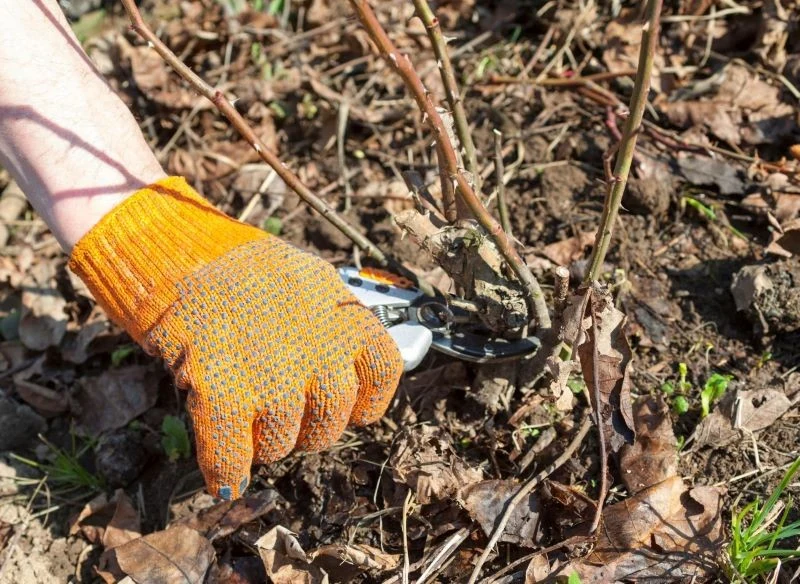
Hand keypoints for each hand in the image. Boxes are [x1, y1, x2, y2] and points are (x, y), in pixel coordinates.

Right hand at [70, 177, 402, 498]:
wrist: (177, 250)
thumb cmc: (243, 272)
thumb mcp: (306, 280)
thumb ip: (332, 325)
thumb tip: (343, 379)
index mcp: (345, 310)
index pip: (384, 372)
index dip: (364, 399)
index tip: (344, 405)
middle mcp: (321, 344)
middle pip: (332, 420)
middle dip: (306, 428)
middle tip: (277, 412)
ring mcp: (274, 372)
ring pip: (283, 444)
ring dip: (263, 444)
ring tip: (242, 418)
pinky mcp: (224, 389)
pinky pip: (232, 455)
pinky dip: (226, 470)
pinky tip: (223, 475)